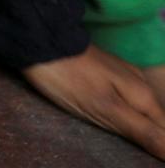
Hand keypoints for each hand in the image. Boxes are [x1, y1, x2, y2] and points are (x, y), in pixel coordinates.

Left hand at [28, 46, 164, 159]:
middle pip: (154, 119)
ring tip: (115, 130)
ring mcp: (122, 75)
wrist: (38, 41)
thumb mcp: (107, 110)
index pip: (164, 130)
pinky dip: (121, 110)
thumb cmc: (71, 79)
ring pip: (139, 108)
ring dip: (136, 124)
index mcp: (144, 96)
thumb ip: (143, 132)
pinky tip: (109, 115)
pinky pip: (123, 98)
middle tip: (119, 133)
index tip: (142, 148)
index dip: (159, 145)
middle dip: (149, 135)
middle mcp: (139, 83)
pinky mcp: (104, 72)